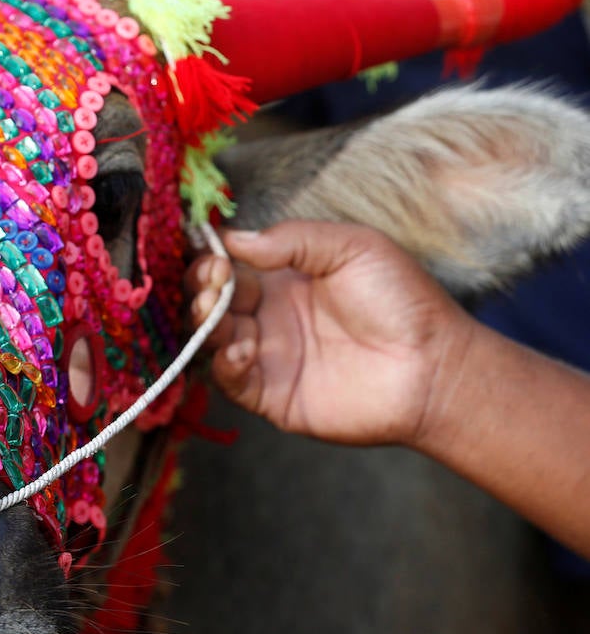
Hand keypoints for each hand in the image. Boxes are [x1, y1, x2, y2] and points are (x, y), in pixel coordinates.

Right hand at [186, 221, 476, 447]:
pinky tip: (243, 347)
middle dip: (200, 285)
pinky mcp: (271, 395)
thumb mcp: (353, 247)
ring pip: (212, 339)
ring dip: (203, 322)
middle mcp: (268, 317)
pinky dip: (224, 363)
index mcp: (283, 279)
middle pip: (211, 300)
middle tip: (212, 277)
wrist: (433, 366)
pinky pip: (231, 380)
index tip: (206, 246)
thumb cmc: (402, 301)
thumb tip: (234, 238)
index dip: (210, 255)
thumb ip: (294, 239)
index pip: (229, 265)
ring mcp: (267, 356)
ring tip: (213, 309)